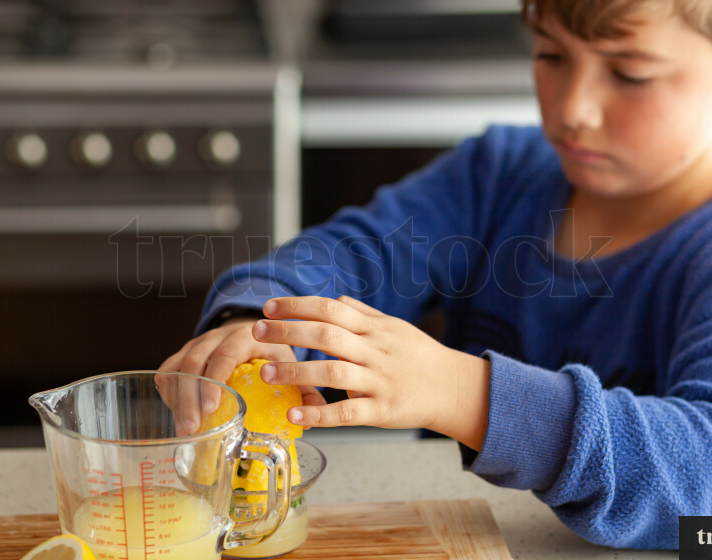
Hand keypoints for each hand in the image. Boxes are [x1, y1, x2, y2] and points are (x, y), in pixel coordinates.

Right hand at [156, 316, 325, 435]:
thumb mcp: (288, 361)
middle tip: (193, 427)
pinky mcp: (183, 354)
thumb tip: (313, 415)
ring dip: (178, 400)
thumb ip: (303, 387)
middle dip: (191, 397)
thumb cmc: (270, 349)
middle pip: (194, 363)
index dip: (215, 379)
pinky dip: (169, 394)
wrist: (253, 328)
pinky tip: (177, 414)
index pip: (225, 354)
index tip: (212, 407)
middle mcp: (216, 337)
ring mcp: (196, 345)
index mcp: (245, 337)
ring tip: (185, 430)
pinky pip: (168, 372)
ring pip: (177, 368)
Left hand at [251, 295, 489, 449]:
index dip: (297, 306)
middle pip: (326, 334)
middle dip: (287, 331)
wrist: (454, 388)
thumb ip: (364, 314)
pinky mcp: (382, 410)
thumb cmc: (420, 356)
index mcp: (374, 328)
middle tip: (256, 333)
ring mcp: (378, 381)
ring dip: (295, 370)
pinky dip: (319, 414)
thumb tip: (337, 298)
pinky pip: (347, 413)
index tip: (268, 307)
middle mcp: (374, 350)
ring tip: (265, 372)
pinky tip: (294, 413)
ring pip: (332, 372)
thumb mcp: (395, 327)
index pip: (330, 308)